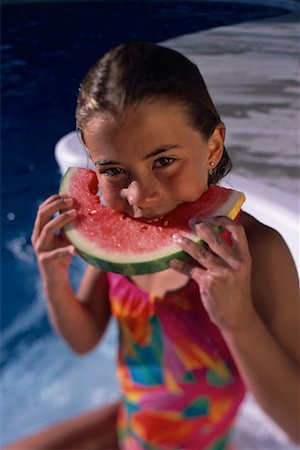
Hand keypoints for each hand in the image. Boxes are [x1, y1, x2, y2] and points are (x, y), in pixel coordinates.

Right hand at [31, 194, 77, 286]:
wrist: (56, 279)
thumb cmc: (63, 255)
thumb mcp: (66, 237)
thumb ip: (70, 225)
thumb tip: (85, 208)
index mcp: (40, 229)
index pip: (43, 208)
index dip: (54, 199)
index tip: (68, 194)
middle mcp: (37, 236)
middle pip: (42, 214)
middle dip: (56, 205)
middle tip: (72, 201)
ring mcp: (40, 248)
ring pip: (47, 229)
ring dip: (61, 219)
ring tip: (75, 213)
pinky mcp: (46, 260)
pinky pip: (57, 253)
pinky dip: (67, 250)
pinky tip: (76, 248)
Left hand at [170, 217, 255, 332]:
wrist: (238, 317)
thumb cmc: (236, 291)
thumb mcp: (240, 271)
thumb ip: (230, 254)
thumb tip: (209, 235)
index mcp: (244, 257)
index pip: (237, 231)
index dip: (224, 220)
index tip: (212, 217)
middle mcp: (235, 263)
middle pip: (215, 239)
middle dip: (201, 228)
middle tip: (191, 222)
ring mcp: (221, 273)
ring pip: (200, 252)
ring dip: (185, 243)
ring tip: (175, 237)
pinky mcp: (209, 284)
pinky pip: (190, 270)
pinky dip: (179, 265)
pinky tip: (171, 262)